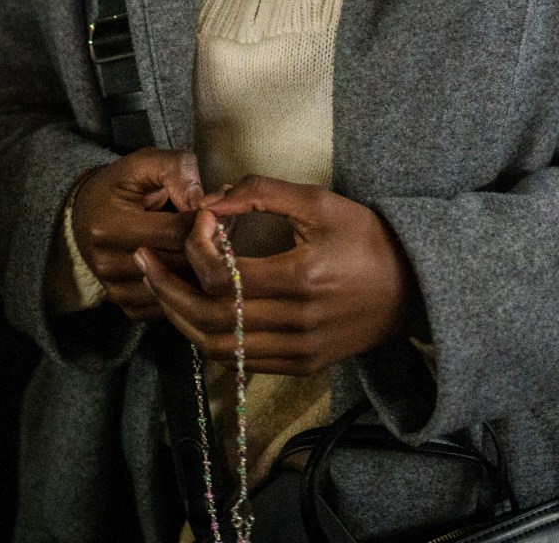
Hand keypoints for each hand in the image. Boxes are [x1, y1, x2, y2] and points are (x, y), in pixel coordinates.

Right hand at [70, 148, 203, 320]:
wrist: (86, 213)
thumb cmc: (120, 186)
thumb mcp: (144, 163)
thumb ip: (176, 171)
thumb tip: (203, 203)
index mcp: (108, 225)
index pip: (173, 233)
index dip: (202, 221)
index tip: (215, 211)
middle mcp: (106, 263)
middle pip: (177, 263)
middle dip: (207, 248)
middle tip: (223, 231)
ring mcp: (113, 289)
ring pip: (176, 288)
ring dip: (199, 272)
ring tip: (208, 250)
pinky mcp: (123, 305)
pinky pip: (166, 306)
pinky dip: (183, 290)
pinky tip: (188, 269)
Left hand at [137, 176, 421, 375]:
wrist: (416, 288)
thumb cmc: (369, 237)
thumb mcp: (320, 202)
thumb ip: (262, 194)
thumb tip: (210, 199)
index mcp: (301, 279)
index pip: (223, 277)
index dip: (197, 247)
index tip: (199, 219)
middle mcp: (296, 323)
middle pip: (209, 319)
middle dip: (167, 289)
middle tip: (142, 261)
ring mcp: (298, 351)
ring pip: (218, 347)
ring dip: (181, 318)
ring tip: (159, 286)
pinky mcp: (301, 364)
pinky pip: (241, 360)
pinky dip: (210, 337)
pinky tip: (195, 310)